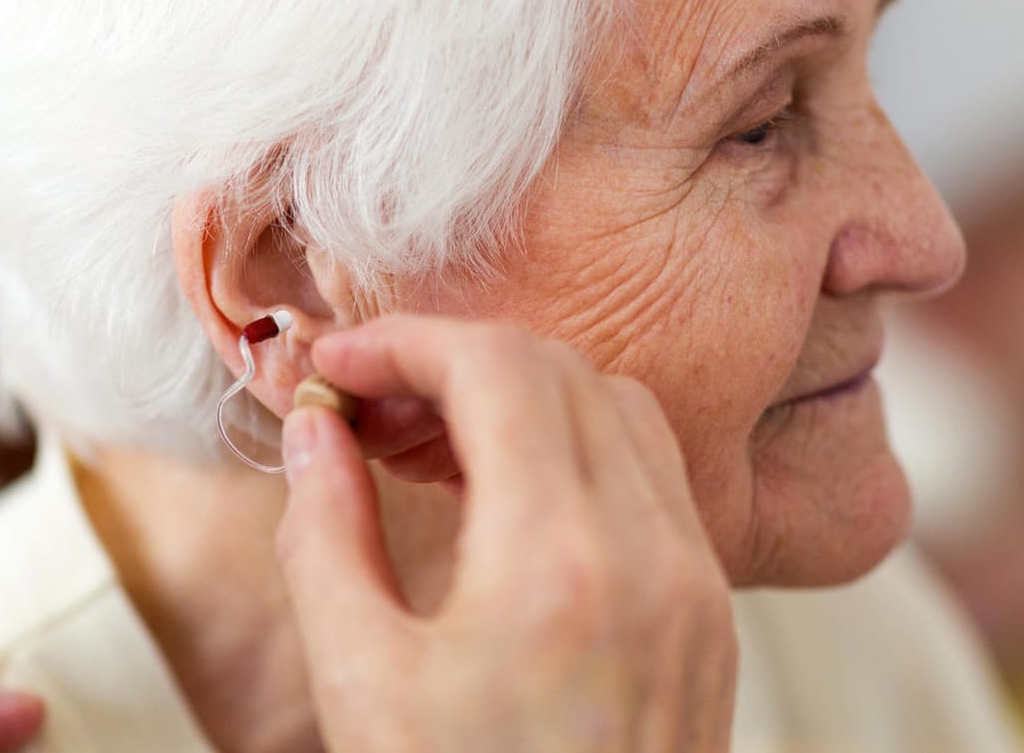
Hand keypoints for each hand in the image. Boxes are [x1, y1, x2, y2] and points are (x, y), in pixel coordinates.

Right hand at [276, 315, 736, 752]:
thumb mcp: (358, 681)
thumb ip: (326, 531)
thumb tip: (313, 428)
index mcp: (559, 564)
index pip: (497, 368)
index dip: (403, 343)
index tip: (333, 370)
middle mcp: (652, 556)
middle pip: (561, 368)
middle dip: (453, 358)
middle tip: (366, 402)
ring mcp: (697, 586)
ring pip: (620, 407)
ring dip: (520, 394)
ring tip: (426, 443)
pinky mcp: (710, 617)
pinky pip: (654, 477)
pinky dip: (575, 447)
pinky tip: (500, 497)